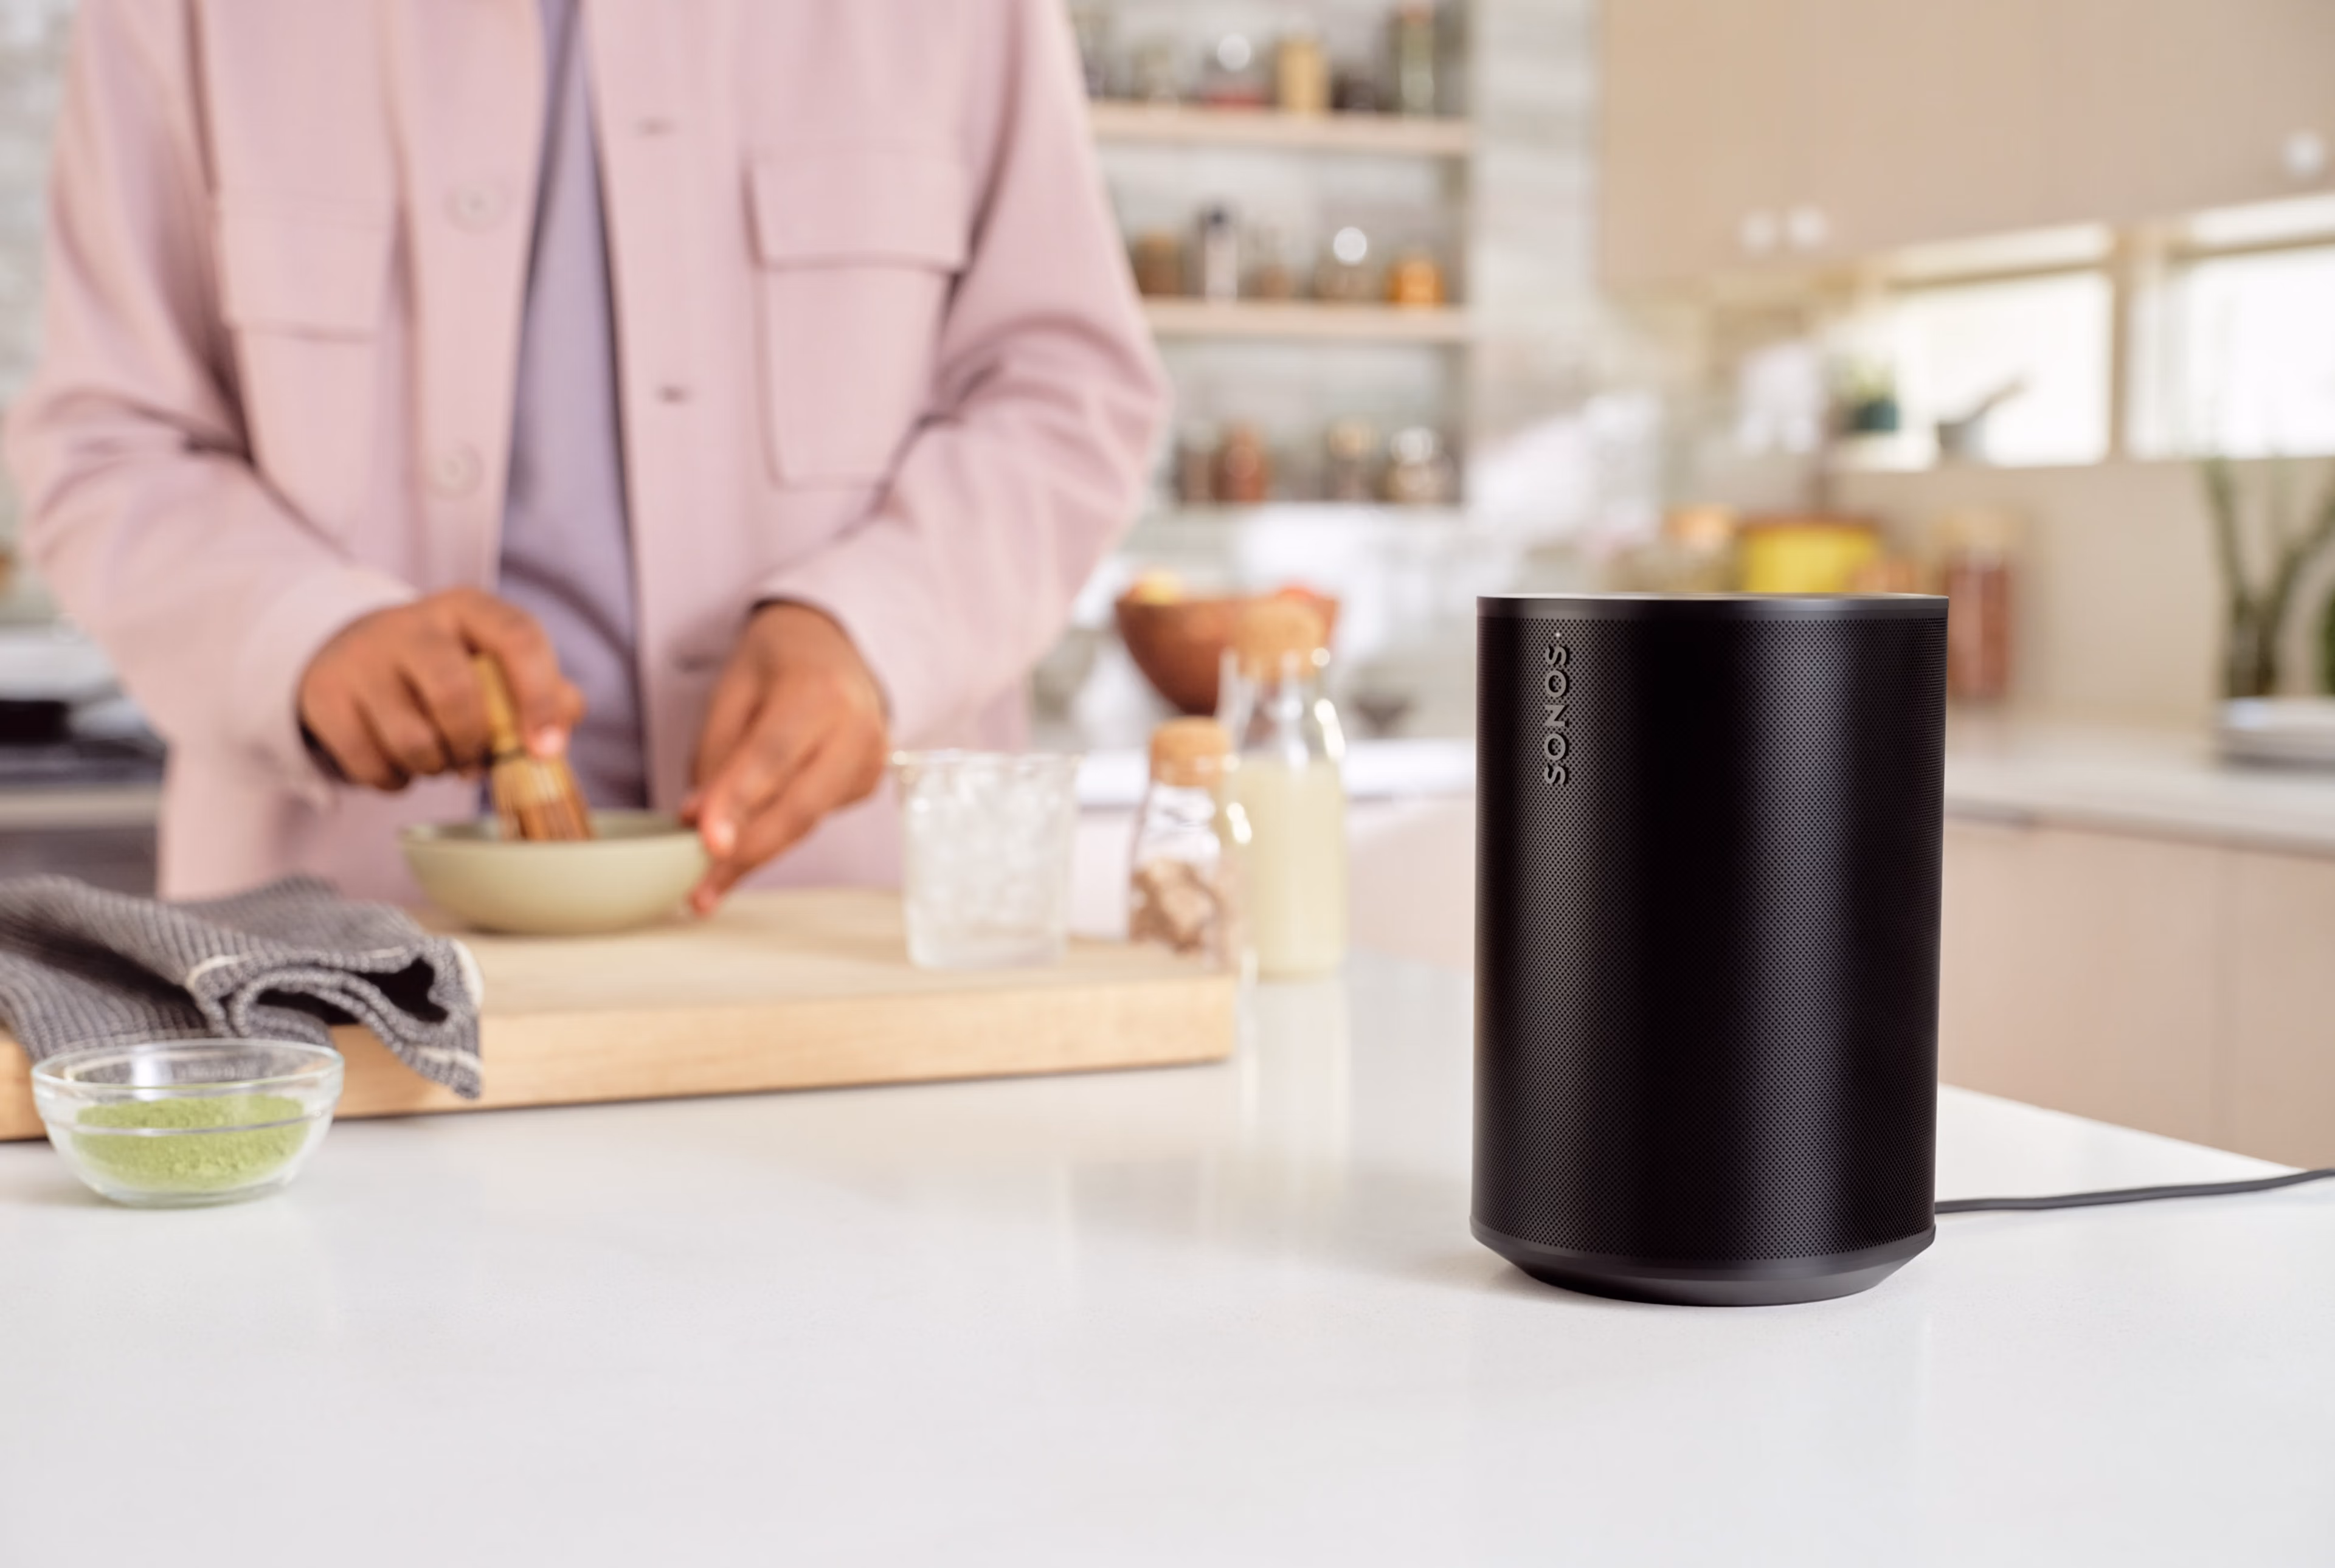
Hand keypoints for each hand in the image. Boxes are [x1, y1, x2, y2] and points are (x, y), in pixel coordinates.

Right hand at [298, 588, 583, 790]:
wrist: (352, 651)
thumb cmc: (445, 666)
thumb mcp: (494, 662)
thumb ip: (545, 689)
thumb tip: (566, 719)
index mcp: (469, 609)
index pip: (517, 638)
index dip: (539, 698)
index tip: (544, 748)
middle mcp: (413, 624)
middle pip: (456, 696)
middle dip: (475, 745)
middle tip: (475, 760)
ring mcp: (362, 659)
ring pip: (413, 740)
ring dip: (436, 767)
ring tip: (439, 757)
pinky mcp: (325, 696)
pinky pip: (371, 763)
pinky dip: (396, 780)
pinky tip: (402, 764)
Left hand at [684, 602, 888, 912]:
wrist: (832, 646)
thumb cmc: (775, 664)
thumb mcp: (731, 690)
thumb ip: (716, 753)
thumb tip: (697, 821)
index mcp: (818, 691)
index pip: (772, 756)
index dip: (739, 802)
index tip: (706, 842)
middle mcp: (857, 727)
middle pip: (800, 805)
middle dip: (747, 851)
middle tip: (699, 888)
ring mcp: (870, 760)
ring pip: (807, 823)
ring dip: (755, 856)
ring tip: (708, 886)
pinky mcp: (867, 784)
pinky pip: (814, 820)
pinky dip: (775, 838)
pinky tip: (743, 851)